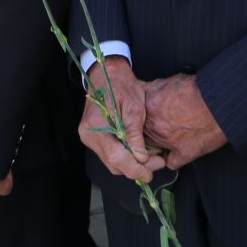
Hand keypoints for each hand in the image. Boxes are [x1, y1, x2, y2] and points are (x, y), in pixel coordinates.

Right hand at [79, 56, 166, 182]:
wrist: (107, 73)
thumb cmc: (121, 85)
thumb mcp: (134, 108)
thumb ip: (135, 135)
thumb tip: (141, 159)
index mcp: (96, 127)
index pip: (116, 157)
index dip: (134, 169)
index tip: (150, 173)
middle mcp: (89, 136)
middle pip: (114, 164)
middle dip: (136, 168)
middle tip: (157, 163)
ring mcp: (89, 138)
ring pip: (112, 162)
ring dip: (131, 164)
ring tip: (150, 158)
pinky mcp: (94, 138)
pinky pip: (110, 155)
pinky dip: (125, 157)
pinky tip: (138, 151)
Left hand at [143, 74, 227, 169]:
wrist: (218, 102)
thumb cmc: (196, 89)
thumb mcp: (167, 82)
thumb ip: (151, 90)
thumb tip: (146, 93)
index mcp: (147, 107)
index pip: (130, 118)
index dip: (136, 119)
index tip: (141, 119)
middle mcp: (152, 125)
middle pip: (139, 135)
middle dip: (145, 132)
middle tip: (156, 127)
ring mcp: (166, 141)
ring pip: (151, 151)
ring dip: (157, 146)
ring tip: (168, 137)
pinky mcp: (182, 153)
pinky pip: (170, 162)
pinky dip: (173, 158)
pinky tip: (176, 151)